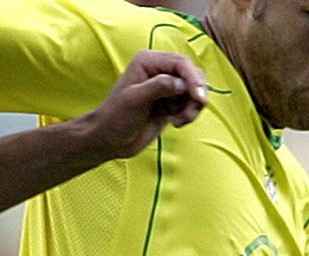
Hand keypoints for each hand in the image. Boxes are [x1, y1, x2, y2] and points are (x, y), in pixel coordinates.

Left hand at [79, 50, 206, 160]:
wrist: (110, 140)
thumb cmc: (116, 117)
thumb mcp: (135, 99)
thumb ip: (159, 86)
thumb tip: (182, 83)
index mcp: (149, 61)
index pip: (181, 63)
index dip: (193, 79)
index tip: (198, 98)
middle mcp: (159, 70)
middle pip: (192, 74)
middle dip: (196, 94)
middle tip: (188, 114)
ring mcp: (166, 87)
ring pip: (194, 90)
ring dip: (193, 106)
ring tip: (180, 121)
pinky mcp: (170, 103)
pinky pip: (190, 104)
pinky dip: (189, 114)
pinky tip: (176, 123)